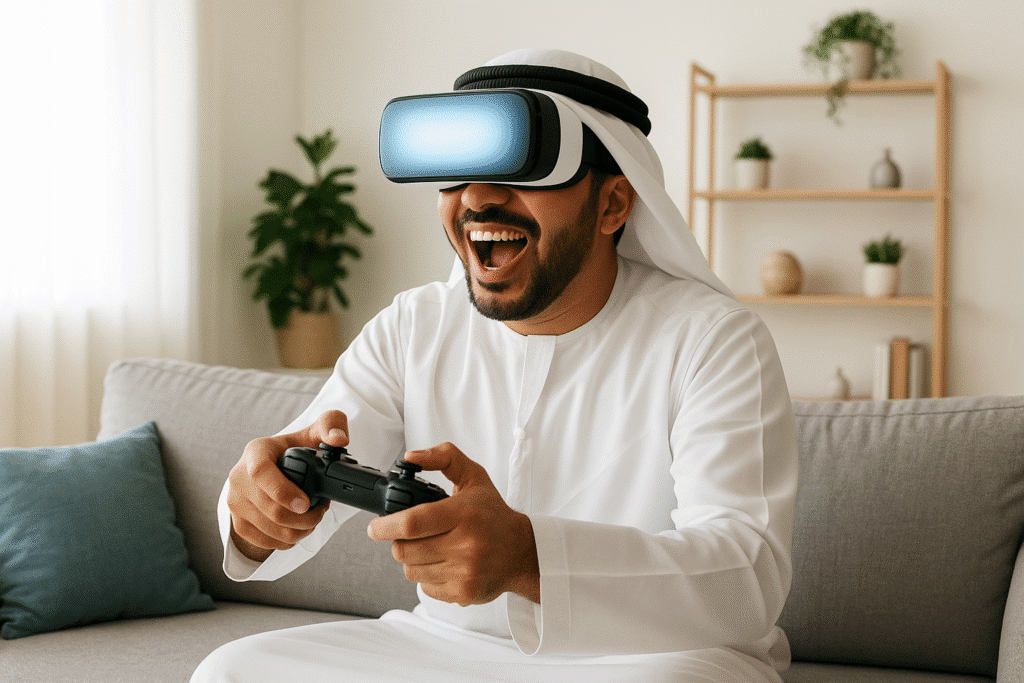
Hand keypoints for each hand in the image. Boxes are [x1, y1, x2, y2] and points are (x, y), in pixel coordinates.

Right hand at [226, 411, 349, 561]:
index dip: (283, 492)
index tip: (306, 503)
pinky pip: (264, 541)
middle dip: (302, 518)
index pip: (260, 472)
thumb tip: (340, 439)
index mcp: (256, 451)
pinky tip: (298, 529)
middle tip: (320, 512)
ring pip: (269, 529)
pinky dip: (286, 540)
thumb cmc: (295, 449)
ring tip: (313, 519)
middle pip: (269, 509)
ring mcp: (235, 501)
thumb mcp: (313, 432)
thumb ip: (331, 425)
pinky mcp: (237, 521)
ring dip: (298, 531)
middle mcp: (239, 476)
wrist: (272, 468)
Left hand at [367, 443, 539, 605]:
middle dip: (398, 542)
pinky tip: (442, 563)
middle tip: (409, 534)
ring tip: (431, 547)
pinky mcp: (463, 593)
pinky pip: (424, 587)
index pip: (412, 523)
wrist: (522, 551)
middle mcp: (466, 544)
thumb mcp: (474, 476)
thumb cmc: (493, 513)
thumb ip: (444, 457)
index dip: (386, 526)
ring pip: (410, 570)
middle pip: (405, 550)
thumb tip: (410, 457)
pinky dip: (426, 575)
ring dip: (412, 559)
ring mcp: (465, 572)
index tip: (375, 527)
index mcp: (465, 513)